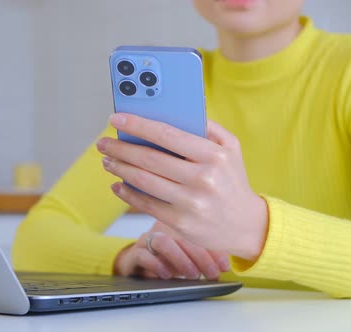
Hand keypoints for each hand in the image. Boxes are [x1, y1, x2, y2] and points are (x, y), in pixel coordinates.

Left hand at [98, 113, 267, 261]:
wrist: (246, 225)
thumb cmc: (233, 181)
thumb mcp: (231, 148)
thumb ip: (207, 127)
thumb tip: (174, 110)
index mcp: (214, 155)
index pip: (167, 134)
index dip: (138, 125)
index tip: (116, 119)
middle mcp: (203, 178)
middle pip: (150, 159)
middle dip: (120, 149)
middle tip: (104, 143)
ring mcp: (191, 203)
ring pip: (144, 181)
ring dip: (120, 169)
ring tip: (107, 161)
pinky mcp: (181, 222)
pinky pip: (146, 204)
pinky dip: (127, 193)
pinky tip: (118, 184)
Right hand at [114, 221, 230, 279]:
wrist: (138, 263)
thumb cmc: (168, 258)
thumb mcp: (189, 255)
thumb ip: (206, 255)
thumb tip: (224, 266)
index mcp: (179, 222)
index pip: (199, 231)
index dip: (215, 249)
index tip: (225, 266)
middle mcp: (163, 227)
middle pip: (183, 235)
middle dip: (202, 257)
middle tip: (212, 274)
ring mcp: (147, 239)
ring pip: (163, 242)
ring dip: (181, 260)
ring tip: (192, 275)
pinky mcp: (134, 253)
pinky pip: (143, 255)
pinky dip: (157, 265)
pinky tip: (168, 275)